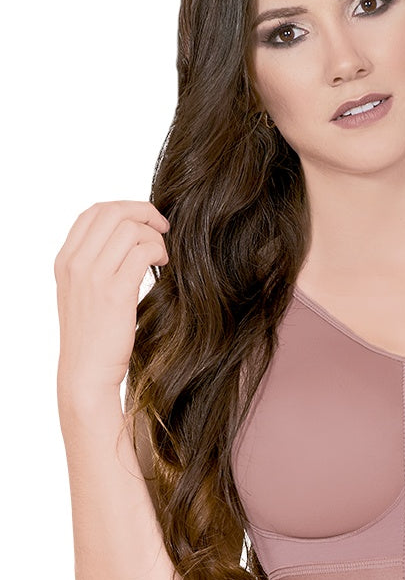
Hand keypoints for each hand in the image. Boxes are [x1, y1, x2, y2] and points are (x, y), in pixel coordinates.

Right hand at [54, 200, 170, 396]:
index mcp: (65, 260)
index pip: (93, 213)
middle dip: (145, 213)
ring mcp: (93, 277)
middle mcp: (75, 263)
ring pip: (131, 230)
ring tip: (162, 255)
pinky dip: (158, 251)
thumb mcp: (82, 292)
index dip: (125, 207)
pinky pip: (143, 252)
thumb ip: (94, 262)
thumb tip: (127, 236)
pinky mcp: (115, 292)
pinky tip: (164, 265)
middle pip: (113, 213)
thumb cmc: (92, 334)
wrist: (86, 371)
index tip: (145, 219)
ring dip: (154, 236)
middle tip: (163, 228)